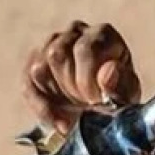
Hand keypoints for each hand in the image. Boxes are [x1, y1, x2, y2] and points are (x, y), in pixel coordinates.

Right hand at [22, 20, 141, 135]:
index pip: (85, 49)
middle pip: (58, 55)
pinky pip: (28, 85)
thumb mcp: (126, 94)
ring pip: (40, 69)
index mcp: (102, 34)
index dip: (87, 80)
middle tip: (87, 107)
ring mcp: (51, 45)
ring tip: (77, 111)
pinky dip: (42, 108)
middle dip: (71, 89)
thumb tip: (108, 74)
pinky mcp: (34, 63)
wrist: (104, 109)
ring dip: (58, 97)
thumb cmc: (119, 96)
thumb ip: (121, 85)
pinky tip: (59, 122)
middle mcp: (75, 32)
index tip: (94, 101)